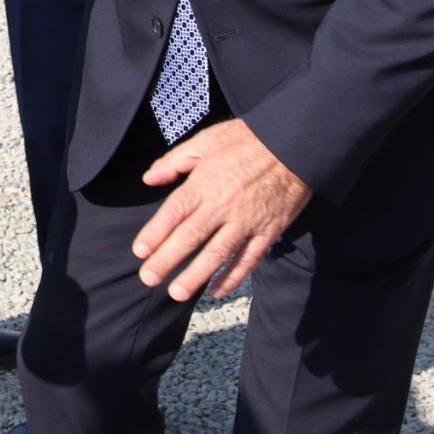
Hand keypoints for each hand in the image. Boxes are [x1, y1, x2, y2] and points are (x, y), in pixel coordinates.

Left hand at [132, 118, 313, 300]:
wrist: (294, 144)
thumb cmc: (246, 140)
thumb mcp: (205, 141)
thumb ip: (174, 161)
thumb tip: (149, 179)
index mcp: (205, 183)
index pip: (173, 213)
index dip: (154, 234)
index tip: (139, 252)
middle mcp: (223, 205)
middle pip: (190, 237)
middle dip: (167, 261)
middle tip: (148, 279)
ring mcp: (247, 221)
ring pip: (218, 254)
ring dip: (196, 276)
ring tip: (177, 293)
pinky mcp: (268, 231)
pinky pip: (249, 259)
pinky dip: (234, 277)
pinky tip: (217, 291)